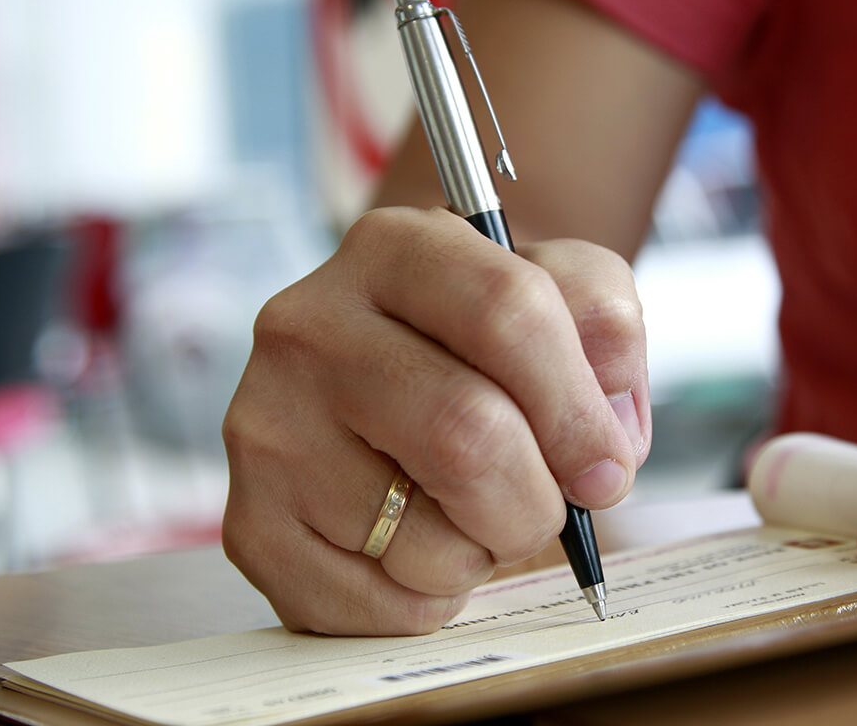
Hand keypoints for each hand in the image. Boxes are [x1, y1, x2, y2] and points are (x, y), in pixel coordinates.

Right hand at [222, 207, 649, 634]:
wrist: (399, 384)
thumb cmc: (494, 347)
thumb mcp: (566, 298)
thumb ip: (606, 329)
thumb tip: (604, 430)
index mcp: (393, 249)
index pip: (506, 312)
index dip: (577, 407)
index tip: (606, 468)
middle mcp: (309, 326)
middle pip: (465, 434)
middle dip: (536, 499)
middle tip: (545, 506)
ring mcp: (265, 427)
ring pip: (427, 540)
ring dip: (483, 552)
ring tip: (464, 513)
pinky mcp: (250, 524)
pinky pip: (381, 606)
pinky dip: (431, 600)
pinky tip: (415, 546)